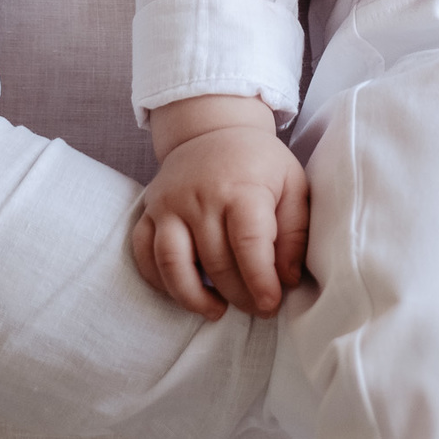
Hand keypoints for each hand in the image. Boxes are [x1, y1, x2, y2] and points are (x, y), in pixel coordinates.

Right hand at [132, 126, 308, 319]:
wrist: (213, 129)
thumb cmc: (258, 163)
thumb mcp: (292, 184)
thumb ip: (294, 231)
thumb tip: (287, 279)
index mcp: (240, 187)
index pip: (248, 243)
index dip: (260, 280)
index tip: (270, 304)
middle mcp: (200, 195)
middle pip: (215, 261)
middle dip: (238, 295)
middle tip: (256, 309)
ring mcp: (169, 203)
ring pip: (172, 263)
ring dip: (193, 297)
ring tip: (217, 310)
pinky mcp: (149, 211)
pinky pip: (143, 254)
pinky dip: (159, 282)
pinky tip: (183, 292)